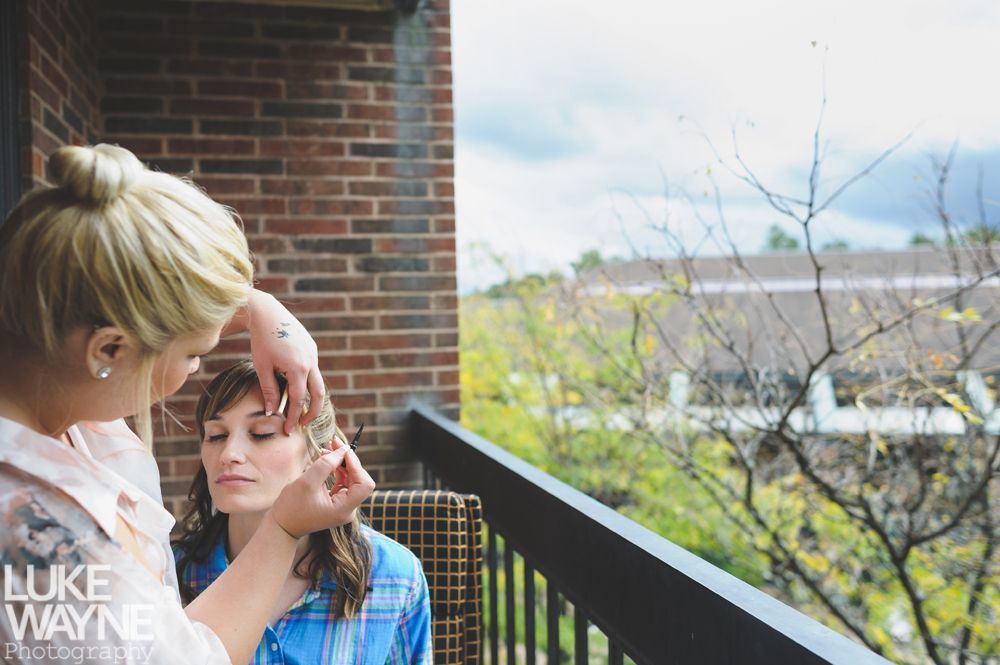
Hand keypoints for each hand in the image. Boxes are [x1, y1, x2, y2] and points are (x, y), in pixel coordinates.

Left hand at [245, 289, 323, 433]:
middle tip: (302, 424)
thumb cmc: (262, 341)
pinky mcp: (312, 348)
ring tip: (301, 408)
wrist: (268, 314)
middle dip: (312, 412)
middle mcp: (310, 362)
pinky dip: (307, 382)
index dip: (294, 417)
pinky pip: (313, 370)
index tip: (288, 429)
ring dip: (311, 397)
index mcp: (298, 368)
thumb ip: (269, 391)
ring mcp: (313, 354)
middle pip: (319, 394)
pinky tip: (296, 386)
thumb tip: (272, 413)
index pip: (299, 400)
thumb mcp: (263, 367)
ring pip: (318, 382)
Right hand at [270, 446, 375, 537]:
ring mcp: (343, 506)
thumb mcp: (307, 482)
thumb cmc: (291, 507)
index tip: (342, 450)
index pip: (365, 484)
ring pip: (351, 478)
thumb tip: (343, 449)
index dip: (356, 464)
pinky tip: (327, 458)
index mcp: (344, 509)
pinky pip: (343, 482)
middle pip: (359, 479)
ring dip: (342, 462)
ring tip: (328, 447)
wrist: (282, 526)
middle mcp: (348, 509)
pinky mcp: (337, 502)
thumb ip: (327, 464)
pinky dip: (337, 469)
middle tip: (333, 442)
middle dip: (348, 460)